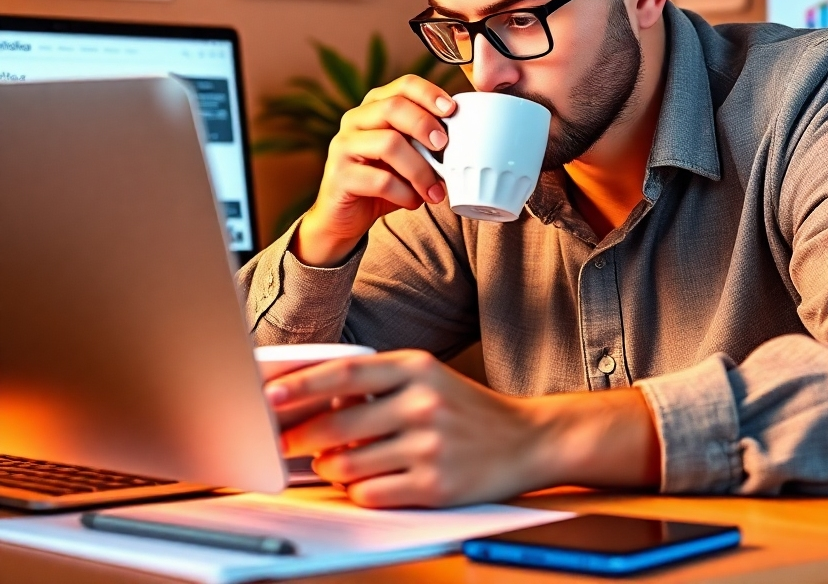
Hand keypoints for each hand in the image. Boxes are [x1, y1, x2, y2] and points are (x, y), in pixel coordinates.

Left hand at [263, 350, 661, 507]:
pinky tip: (369, 480)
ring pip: (349, 463)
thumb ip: (377, 384)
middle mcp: (423, 401)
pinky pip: (371, 493)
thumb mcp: (427, 379)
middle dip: (303, 438)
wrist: (526, 439)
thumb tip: (314, 402)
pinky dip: (359, 490)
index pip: (346, 372)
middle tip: (286, 444)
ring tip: (337, 462)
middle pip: (339, 423)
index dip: (302, 385)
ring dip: (331, 468)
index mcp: (417, 366)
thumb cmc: (465, 409)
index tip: (268, 396)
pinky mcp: (436, 485)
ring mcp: (431, 445)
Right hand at [296, 77, 456, 266]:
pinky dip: (405, 193)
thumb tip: (469, 140)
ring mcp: (343, 145)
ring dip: (421, 169)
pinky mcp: (339, 175)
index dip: (430, 93)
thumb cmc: (385, 180)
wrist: (346, 217)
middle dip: (425, 125)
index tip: (452, 110)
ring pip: (389, 144)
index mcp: (375, 106)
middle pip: (394, 107)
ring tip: (436, 191)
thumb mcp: (410, 156)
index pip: (404, 85)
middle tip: (445, 147)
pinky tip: (413, 202)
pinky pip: (380, 180)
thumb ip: (428, 142)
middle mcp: (355, 119)